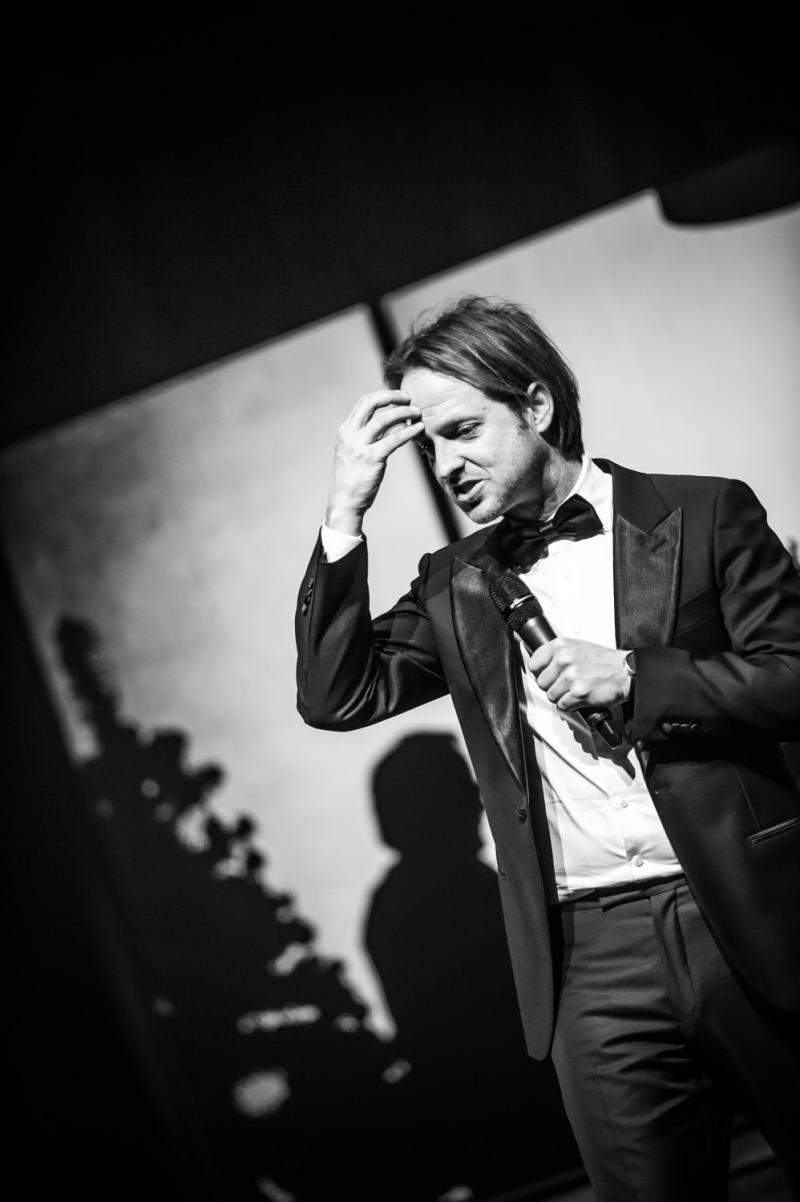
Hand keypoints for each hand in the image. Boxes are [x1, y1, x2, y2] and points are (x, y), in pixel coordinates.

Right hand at [325, 390, 423, 534]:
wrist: (345, 501)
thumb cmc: (353, 478)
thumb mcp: (353, 452)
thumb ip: (365, 436)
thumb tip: (388, 423)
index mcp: (345, 431)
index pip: (363, 403)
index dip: (383, 396)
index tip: (398, 398)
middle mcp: (350, 435)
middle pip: (371, 403)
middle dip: (392, 397)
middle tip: (408, 399)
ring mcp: (360, 447)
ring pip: (383, 419)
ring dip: (403, 412)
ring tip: (417, 413)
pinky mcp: (372, 458)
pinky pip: (393, 439)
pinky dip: (408, 432)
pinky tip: (419, 429)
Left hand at [527, 638, 629, 711]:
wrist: (625, 671)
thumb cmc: (603, 661)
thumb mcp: (576, 647)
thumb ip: (556, 654)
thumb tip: (539, 666)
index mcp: (561, 646)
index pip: (533, 663)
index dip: (540, 673)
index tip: (548, 675)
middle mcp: (564, 659)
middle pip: (541, 683)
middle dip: (553, 686)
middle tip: (567, 684)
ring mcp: (571, 676)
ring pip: (551, 696)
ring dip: (563, 697)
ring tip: (576, 689)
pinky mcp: (578, 692)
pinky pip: (563, 706)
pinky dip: (571, 706)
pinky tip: (580, 697)